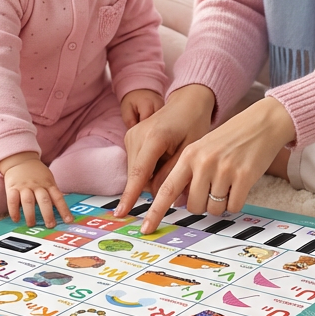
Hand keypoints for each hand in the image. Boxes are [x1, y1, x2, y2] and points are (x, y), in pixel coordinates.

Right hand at [0, 152, 72, 227]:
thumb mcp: (48, 179)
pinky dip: (14, 211)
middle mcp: (37, 185)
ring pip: (28, 201)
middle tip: (50, 225)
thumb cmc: (37, 173)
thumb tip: (60, 211)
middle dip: (48, 214)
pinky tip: (16, 219)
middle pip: (44, 200)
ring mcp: (24, 186)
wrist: (20, 159)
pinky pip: (12, 200)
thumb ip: (52, 192)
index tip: (69, 221)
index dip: (64, 210)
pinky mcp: (12, 187)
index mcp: (48, 184)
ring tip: (32, 224)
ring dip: (30, 214)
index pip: (58, 198)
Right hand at [116, 84, 215, 217]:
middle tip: (176, 170)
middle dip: (153, 183)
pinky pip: (137, 164)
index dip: (130, 196)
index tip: (121, 213)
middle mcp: (137, 135)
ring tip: (170, 157)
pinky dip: (149, 167)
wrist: (187, 102)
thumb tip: (158, 197)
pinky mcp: (130, 138)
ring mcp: (131, 135)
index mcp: (153, 137)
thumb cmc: (193, 123)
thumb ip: (173, 174)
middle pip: (137, 175)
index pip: (139, 173)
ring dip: (152, 174)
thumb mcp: (190, 151)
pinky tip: (163, 156)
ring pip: (136, 171)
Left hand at [138, 96, 295, 233]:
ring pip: (214, 209)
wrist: (261, 123)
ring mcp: (224, 169)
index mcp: (189, 155)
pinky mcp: (244, 177)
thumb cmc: (230, 138)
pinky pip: (233, 206)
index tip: (146, 228)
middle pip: (193, 206)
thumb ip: (188, 172)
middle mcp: (203, 162)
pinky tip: (240, 185)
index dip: (155, 212)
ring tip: (228, 183)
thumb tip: (176, 202)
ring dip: (221, 204)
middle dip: (203, 204)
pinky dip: (236, 202)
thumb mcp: (202, 148)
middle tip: (213, 189)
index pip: (167, 189)